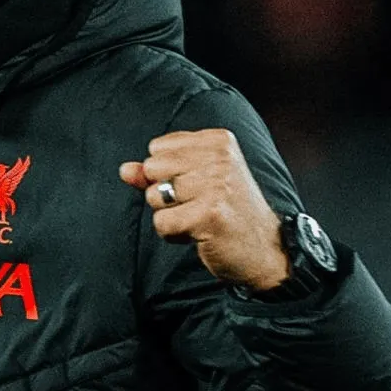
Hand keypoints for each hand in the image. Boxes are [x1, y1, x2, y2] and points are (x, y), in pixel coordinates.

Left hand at [119, 129, 288, 290]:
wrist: (265, 250)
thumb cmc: (227, 212)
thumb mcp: (195, 182)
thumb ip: (157, 172)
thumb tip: (125, 170)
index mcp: (218, 141)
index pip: (157, 147)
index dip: (167, 173)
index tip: (198, 186)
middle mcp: (220, 158)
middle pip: (152, 168)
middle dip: (164, 193)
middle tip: (198, 204)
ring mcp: (216, 186)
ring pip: (154, 196)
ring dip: (170, 215)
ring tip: (199, 218)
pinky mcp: (210, 215)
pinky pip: (162, 222)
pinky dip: (173, 234)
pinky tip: (198, 233)